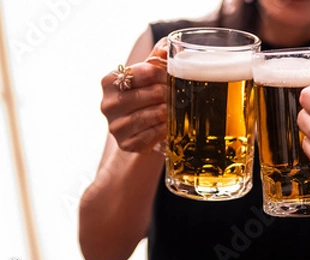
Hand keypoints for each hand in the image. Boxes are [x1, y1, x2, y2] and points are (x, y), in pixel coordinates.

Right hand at [100, 37, 168, 152]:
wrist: (135, 132)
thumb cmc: (143, 97)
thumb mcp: (146, 77)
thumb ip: (156, 59)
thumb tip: (169, 46)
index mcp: (110, 81)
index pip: (146, 72)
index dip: (165, 74)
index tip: (174, 77)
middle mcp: (108, 104)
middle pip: (151, 94)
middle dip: (170, 93)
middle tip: (181, 94)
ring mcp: (115, 126)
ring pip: (152, 115)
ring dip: (170, 112)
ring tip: (177, 108)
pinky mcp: (126, 144)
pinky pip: (152, 134)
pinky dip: (164, 129)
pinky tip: (170, 126)